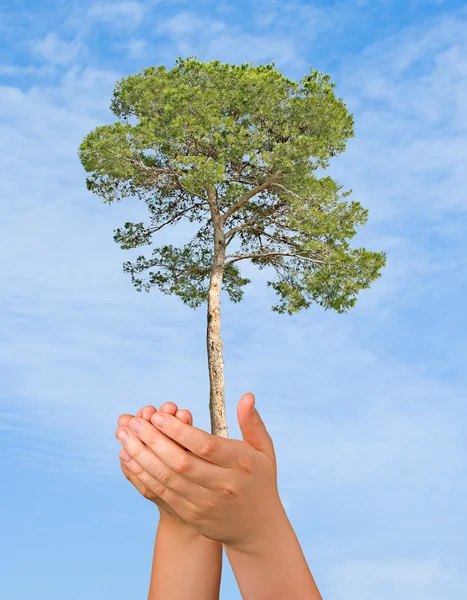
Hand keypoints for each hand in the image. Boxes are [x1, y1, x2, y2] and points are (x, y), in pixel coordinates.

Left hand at [115, 393, 285, 553]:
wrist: (256, 528)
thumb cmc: (259, 480)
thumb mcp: (264, 450)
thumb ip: (252, 422)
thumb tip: (247, 396)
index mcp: (241, 464)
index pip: (205, 446)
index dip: (179, 431)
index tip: (159, 415)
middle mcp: (223, 485)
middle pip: (181, 462)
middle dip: (153, 440)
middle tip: (134, 422)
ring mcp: (206, 503)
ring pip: (167, 478)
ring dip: (141, 456)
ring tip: (124, 435)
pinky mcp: (192, 515)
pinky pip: (163, 493)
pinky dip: (143, 474)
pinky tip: (129, 457)